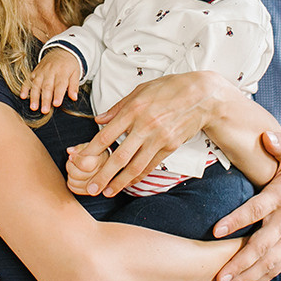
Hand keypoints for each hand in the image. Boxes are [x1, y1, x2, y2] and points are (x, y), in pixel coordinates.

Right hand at [20, 47, 80, 113]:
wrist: (61, 51)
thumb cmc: (69, 65)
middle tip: (44, 110)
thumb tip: (74, 97)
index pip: (60, 85)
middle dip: (45, 99)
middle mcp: (50, 72)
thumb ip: (74, 86)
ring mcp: (41, 72)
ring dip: (34, 96)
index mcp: (62, 72)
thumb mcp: (76, 73)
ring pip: (36, 85)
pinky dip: (24, 88)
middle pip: (47, 86)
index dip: (58, 95)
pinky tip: (23, 96)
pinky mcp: (34, 72)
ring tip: (33, 107)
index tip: (56, 104)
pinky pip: (28, 80)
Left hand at [64, 143, 106, 195]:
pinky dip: (71, 183)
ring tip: (75, 168)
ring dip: (70, 175)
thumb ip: (80, 148)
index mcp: (103, 160)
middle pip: (77, 174)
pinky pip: (75, 189)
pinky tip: (76, 177)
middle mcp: (103, 174)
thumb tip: (70, 151)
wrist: (109, 164)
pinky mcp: (93, 192)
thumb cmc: (97, 153)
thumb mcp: (91, 146)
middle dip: (70, 167)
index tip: (72, 156)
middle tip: (72, 162)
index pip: (84, 164)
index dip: (75, 159)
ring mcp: (99, 186)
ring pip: (75, 183)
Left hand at [73, 71, 226, 195]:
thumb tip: (99, 120)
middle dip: (103, 174)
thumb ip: (118, 108)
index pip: (107, 134)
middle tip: (90, 188)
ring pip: (135, 166)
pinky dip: (137, 177)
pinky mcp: (169, 147)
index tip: (78, 160)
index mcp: (134, 109)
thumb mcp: (141, 91)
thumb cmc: (169, 89)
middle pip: (119, 156)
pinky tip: (127, 183)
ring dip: (119, 182)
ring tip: (107, 192)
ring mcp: (158, 138)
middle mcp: (145, 126)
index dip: (91, 150)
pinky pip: (150, 166)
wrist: (201, 96)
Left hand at [211, 132, 280, 280]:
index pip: (257, 210)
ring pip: (269, 261)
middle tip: (219, 276)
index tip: (217, 230)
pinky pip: (278, 265)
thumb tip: (266, 135)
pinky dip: (262, 277)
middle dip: (239, 262)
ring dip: (247, 276)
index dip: (237, 220)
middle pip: (261, 245)